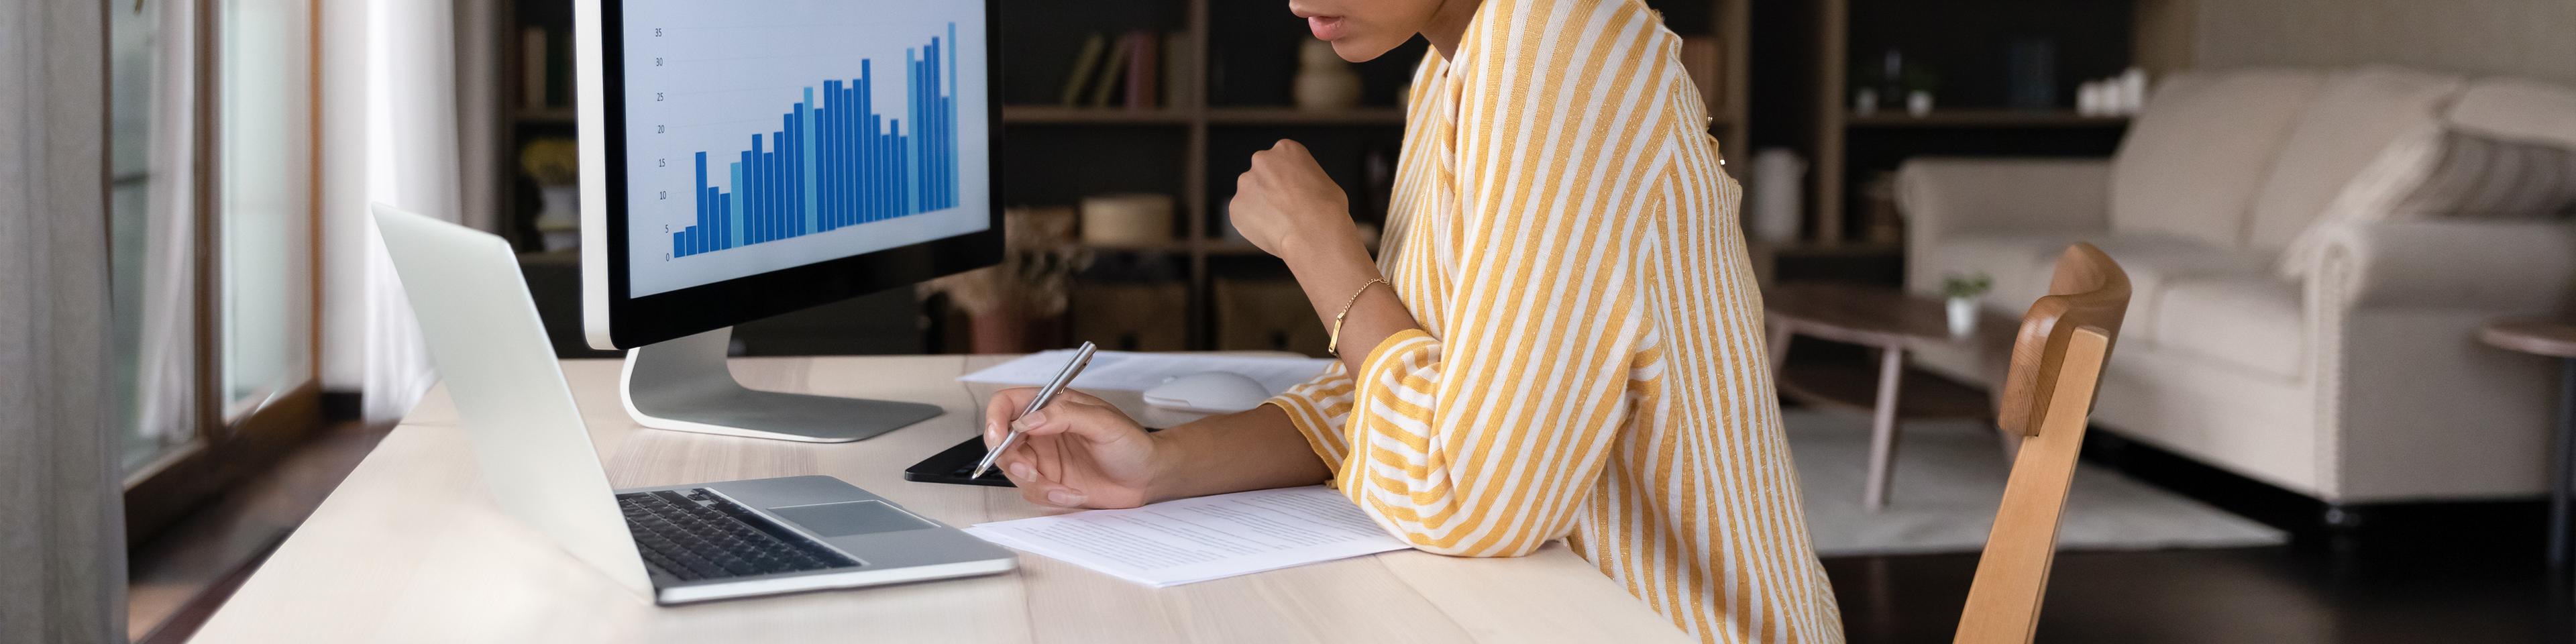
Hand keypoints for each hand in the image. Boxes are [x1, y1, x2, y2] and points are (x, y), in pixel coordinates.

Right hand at [982, 388, 1162, 508]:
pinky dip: (1050, 496)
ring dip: (1036, 484)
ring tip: (1063, 488)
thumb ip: (1065, 416)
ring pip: (1014, 472)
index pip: (1008, 404)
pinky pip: (1032, 492)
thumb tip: (1028, 420)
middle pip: (1002, 441)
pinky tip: (1074, 493)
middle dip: (1012, 461)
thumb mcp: (1104, 423)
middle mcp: (1043, 431)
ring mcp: (1045, 457)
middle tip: (1031, 472)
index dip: (995, 418)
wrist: (1149, 477)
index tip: (997, 437)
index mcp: (1052, 406)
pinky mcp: (1051, 481)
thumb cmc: (1134, 444)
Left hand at [1229, 139, 1360, 261]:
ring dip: (1260, 207)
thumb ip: (1305, 181)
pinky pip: (1243, 216)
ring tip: (1280, 224)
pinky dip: (1253, 225)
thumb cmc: (1328, 209)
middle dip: (1270, 190)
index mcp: (1286, 149)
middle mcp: (1262, 160)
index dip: (1289, 180)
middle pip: (1262, 175)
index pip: (1281, 161)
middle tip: (1285, 209)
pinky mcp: (1235, 206)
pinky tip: (1271, 232)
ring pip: (1250, 196)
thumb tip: (1300, 194)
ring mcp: (1246, 183)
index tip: (1294, 193)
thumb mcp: (1324, 182)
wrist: (1314, 232)